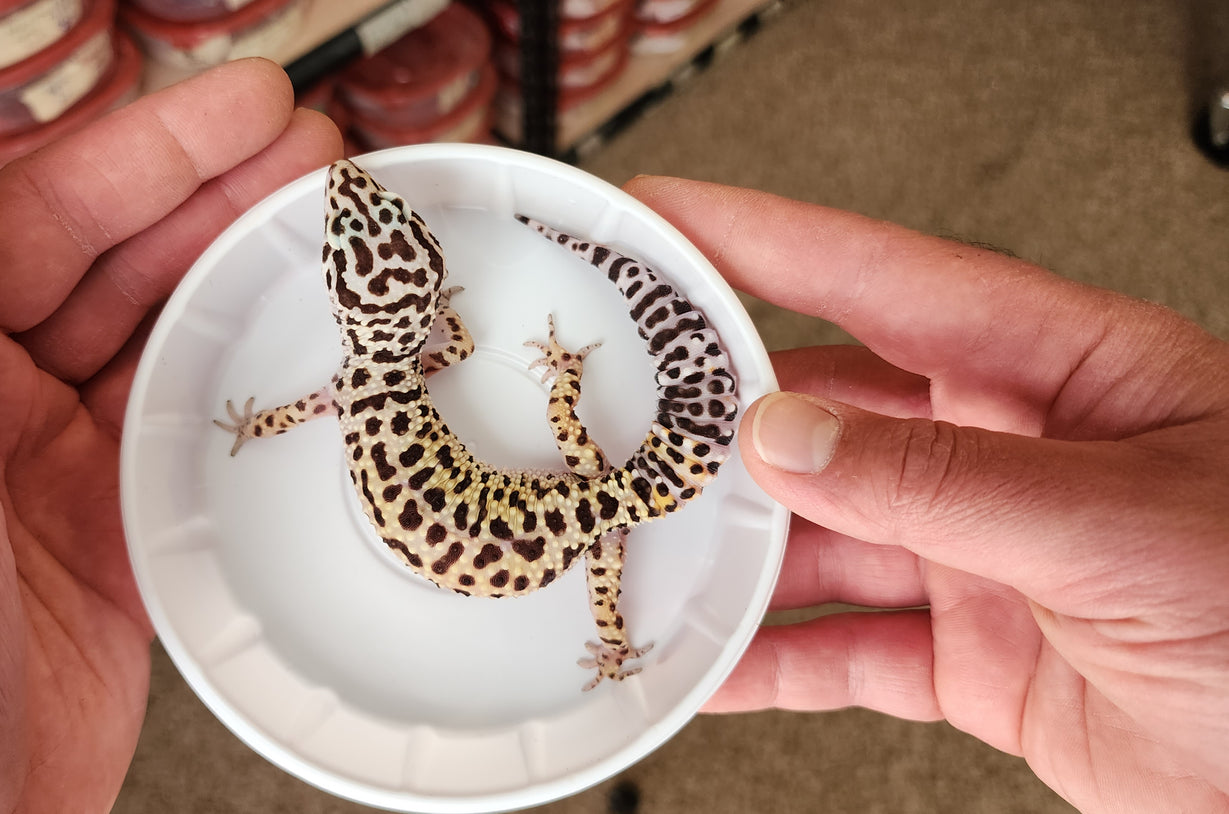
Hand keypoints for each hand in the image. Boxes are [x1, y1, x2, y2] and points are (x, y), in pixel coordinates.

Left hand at [0, 42, 339, 811]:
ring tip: (328, 226)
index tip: (237, 108)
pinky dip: (256, 384)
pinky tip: (305, 352)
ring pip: (164, 334)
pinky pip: (198, 429)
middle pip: (112, 260)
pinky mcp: (113, 532)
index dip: (143, 152)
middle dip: (216, 195)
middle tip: (312, 152)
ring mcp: (49, 466)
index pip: (27, 215)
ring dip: (244, 274)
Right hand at [626, 177, 1228, 812]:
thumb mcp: (1122, 527)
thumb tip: (794, 437)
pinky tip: (715, 657)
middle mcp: (1008, 454)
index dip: (761, 240)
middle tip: (626, 403)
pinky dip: (775, 659)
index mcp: (1061, 372)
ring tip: (652, 544)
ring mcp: (984, 557)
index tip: (665, 217)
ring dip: (736, 550)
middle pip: (828, 410)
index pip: (882, 281)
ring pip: (821, 536)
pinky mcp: (973, 656)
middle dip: (721, 412)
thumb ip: (942, 482)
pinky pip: (845, 649)